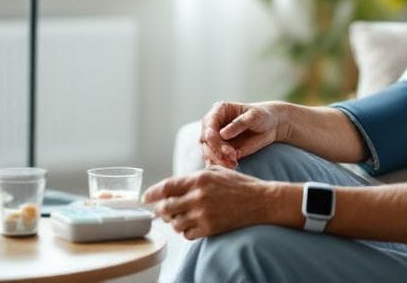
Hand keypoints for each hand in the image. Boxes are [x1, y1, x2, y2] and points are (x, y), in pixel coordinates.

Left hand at [143, 166, 273, 239]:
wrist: (261, 201)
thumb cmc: (240, 184)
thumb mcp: (217, 171)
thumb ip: (195, 176)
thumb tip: (175, 184)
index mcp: (199, 179)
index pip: (166, 187)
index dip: (152, 194)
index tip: (146, 198)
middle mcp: (198, 196)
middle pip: (166, 207)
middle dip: (160, 210)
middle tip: (161, 211)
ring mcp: (203, 213)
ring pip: (175, 222)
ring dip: (173, 221)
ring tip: (178, 218)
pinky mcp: (210, 228)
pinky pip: (187, 234)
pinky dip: (185, 231)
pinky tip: (190, 225)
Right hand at [200, 101, 287, 168]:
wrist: (271, 126)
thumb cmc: (262, 116)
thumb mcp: (254, 116)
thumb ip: (238, 124)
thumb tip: (222, 134)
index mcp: (219, 111)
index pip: (208, 125)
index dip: (213, 138)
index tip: (225, 149)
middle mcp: (213, 124)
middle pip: (206, 140)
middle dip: (217, 151)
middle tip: (233, 157)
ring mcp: (216, 138)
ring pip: (208, 152)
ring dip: (218, 160)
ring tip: (234, 164)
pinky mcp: (221, 149)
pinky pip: (216, 159)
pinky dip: (221, 165)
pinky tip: (232, 167)